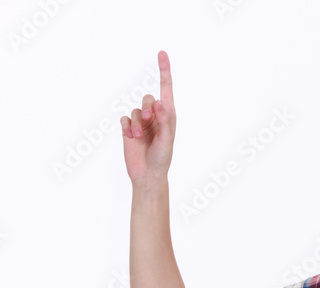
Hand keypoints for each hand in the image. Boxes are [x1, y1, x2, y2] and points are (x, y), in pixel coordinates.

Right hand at [120, 50, 175, 182]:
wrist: (147, 175)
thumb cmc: (162, 159)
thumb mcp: (167, 141)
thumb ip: (165, 122)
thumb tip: (161, 103)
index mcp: (168, 116)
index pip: (166, 89)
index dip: (164, 71)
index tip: (162, 53)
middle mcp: (154, 116)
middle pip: (147, 98)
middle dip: (147, 107)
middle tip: (148, 119)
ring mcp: (141, 122)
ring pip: (135, 110)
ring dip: (136, 122)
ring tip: (139, 135)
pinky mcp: (129, 129)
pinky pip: (124, 118)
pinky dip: (127, 126)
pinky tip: (131, 136)